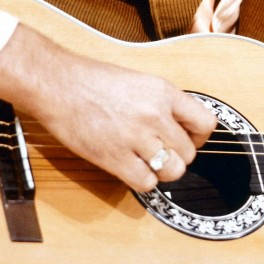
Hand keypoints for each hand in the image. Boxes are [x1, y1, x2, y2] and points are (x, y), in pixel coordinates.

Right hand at [0, 23, 217, 191]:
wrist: (58, 83)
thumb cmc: (92, 79)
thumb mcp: (139, 81)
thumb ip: (162, 103)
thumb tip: (180, 126)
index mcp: (163, 91)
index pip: (205, 123)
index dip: (198, 137)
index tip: (187, 139)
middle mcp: (154, 114)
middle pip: (188, 153)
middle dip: (177, 156)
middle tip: (160, 152)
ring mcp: (136, 137)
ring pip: (172, 171)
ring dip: (162, 171)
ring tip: (147, 162)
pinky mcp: (115, 157)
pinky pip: (146, 183)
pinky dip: (142, 180)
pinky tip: (130, 168)